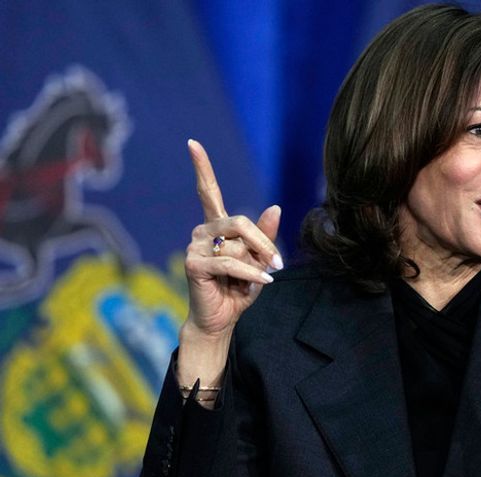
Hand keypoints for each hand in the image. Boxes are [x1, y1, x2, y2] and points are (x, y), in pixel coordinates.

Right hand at [182, 139, 282, 338]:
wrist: (222, 318)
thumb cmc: (239, 288)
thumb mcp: (259, 259)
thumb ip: (265, 235)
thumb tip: (276, 206)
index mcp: (217, 226)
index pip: (207, 192)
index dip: (201, 168)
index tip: (192, 143)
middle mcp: (203, 231)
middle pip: (240, 222)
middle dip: (263, 243)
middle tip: (277, 262)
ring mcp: (195, 246)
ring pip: (238, 246)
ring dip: (255, 265)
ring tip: (255, 279)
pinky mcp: (194, 264)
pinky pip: (230, 263)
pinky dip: (250, 274)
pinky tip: (261, 282)